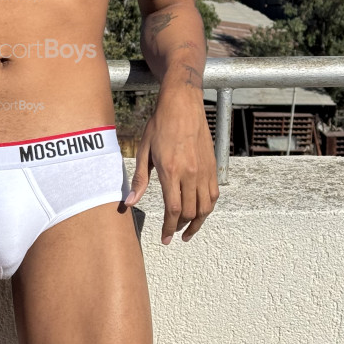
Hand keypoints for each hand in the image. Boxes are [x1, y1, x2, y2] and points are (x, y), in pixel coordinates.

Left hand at [124, 90, 218, 244]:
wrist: (182, 105)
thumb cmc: (160, 125)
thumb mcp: (144, 150)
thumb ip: (140, 179)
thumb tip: (130, 202)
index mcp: (171, 171)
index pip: (173, 209)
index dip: (169, 228)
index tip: (165, 238)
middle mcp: (190, 173)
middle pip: (191, 212)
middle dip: (181, 227)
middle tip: (172, 233)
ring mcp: (204, 170)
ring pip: (206, 207)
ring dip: (197, 223)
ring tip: (187, 230)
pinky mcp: (212, 166)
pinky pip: (214, 194)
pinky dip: (208, 208)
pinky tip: (200, 211)